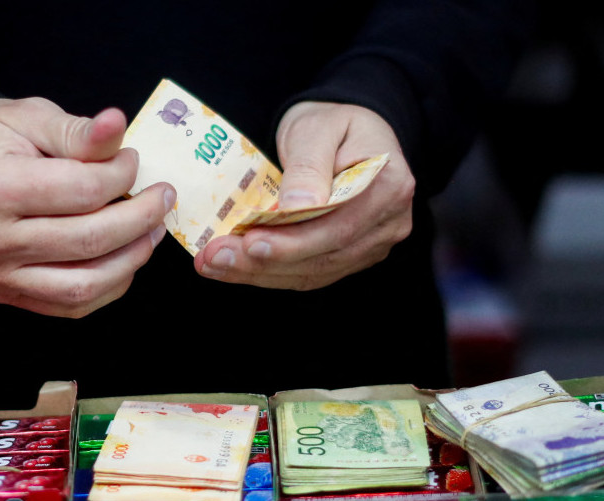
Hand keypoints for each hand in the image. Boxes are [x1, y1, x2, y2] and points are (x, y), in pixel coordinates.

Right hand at [0, 97, 174, 317]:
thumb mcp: (29, 117)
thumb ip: (77, 131)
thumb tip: (117, 126)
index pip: (82, 191)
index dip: (122, 175)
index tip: (133, 160)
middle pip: (89, 241)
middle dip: (140, 218)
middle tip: (162, 197)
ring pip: (84, 284)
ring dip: (131, 259)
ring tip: (151, 231)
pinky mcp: (6, 293)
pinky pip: (71, 305)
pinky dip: (109, 287)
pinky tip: (125, 258)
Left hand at [194, 102, 413, 289]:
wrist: (341, 131)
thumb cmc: (330, 124)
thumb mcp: (316, 129)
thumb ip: (308, 166)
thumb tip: (297, 207)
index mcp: (388, 186)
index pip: (338, 228)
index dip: (292, 243)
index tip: (248, 243)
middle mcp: (388, 223)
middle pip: (323, 256)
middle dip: (264, 262)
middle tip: (215, 257)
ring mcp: (372, 244)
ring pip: (313, 272)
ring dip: (258, 273)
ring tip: (214, 263)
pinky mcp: (350, 256)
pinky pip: (308, 272)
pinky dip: (268, 273)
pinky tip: (234, 267)